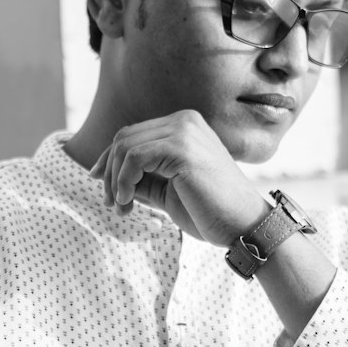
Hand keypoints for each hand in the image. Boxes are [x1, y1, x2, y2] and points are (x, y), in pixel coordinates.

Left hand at [90, 111, 267, 246]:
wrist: (244, 225)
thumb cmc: (210, 211)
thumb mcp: (166, 190)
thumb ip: (141, 177)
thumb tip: (104, 174)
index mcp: (184, 126)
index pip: (133, 134)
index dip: (111, 161)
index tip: (104, 188)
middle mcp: (184, 121)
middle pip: (124, 137)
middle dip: (109, 172)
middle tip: (111, 204)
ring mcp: (184, 131)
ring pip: (125, 146)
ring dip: (114, 181)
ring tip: (122, 208)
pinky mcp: (182, 148)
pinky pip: (135, 158)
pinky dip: (123, 181)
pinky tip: (129, 202)